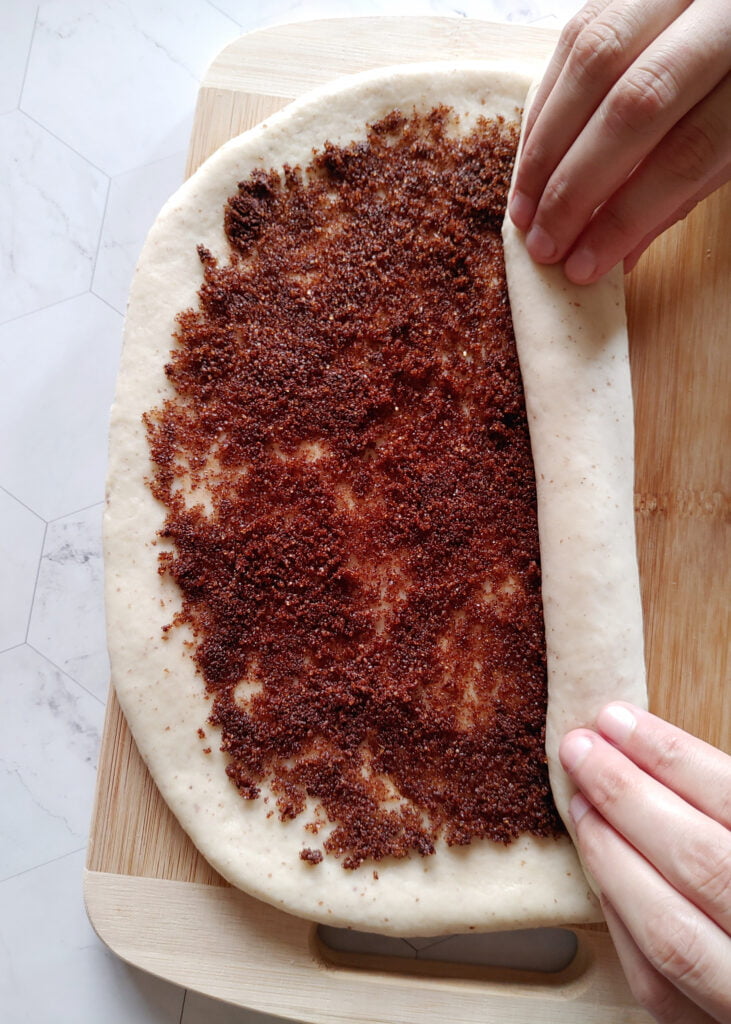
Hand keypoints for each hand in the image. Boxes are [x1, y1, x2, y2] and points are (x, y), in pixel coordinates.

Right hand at [509, 0, 730, 283]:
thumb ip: (682, 190)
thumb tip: (615, 256)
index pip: (687, 154)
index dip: (627, 218)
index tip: (583, 266)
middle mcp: (720, 18)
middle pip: (634, 107)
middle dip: (575, 188)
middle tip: (543, 245)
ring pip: (593, 62)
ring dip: (546, 149)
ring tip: (524, 210)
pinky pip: (575, 34)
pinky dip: (545, 105)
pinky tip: (530, 158)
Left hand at [560, 703, 730, 1022]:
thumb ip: (719, 799)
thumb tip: (654, 749)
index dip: (671, 755)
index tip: (617, 719)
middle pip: (700, 861)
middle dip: (627, 795)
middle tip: (580, 747)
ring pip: (671, 930)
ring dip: (613, 855)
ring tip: (580, 800)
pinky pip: (657, 979)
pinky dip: (621, 914)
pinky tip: (600, 865)